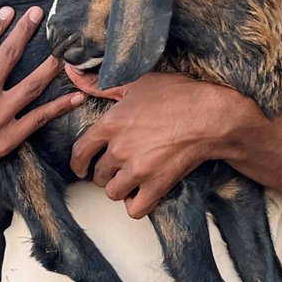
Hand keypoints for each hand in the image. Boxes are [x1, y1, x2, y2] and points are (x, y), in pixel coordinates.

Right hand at [0, 5, 83, 186]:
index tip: (11, 11)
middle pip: (9, 56)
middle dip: (25, 31)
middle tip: (38, 14)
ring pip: (31, 85)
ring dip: (50, 66)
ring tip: (65, 51)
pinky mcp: (7, 138)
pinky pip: (39, 118)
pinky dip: (60, 107)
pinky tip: (77, 95)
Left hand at [68, 72, 256, 218]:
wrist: (210, 116)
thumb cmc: (177, 95)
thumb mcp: (137, 82)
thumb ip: (100, 84)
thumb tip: (70, 72)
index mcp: (110, 124)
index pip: (80, 152)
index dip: (78, 164)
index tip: (82, 169)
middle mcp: (119, 150)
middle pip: (98, 175)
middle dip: (106, 174)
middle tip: (118, 169)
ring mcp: (137, 170)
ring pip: (113, 193)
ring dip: (121, 189)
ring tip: (131, 181)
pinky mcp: (156, 186)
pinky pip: (134, 209)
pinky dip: (137, 205)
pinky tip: (143, 195)